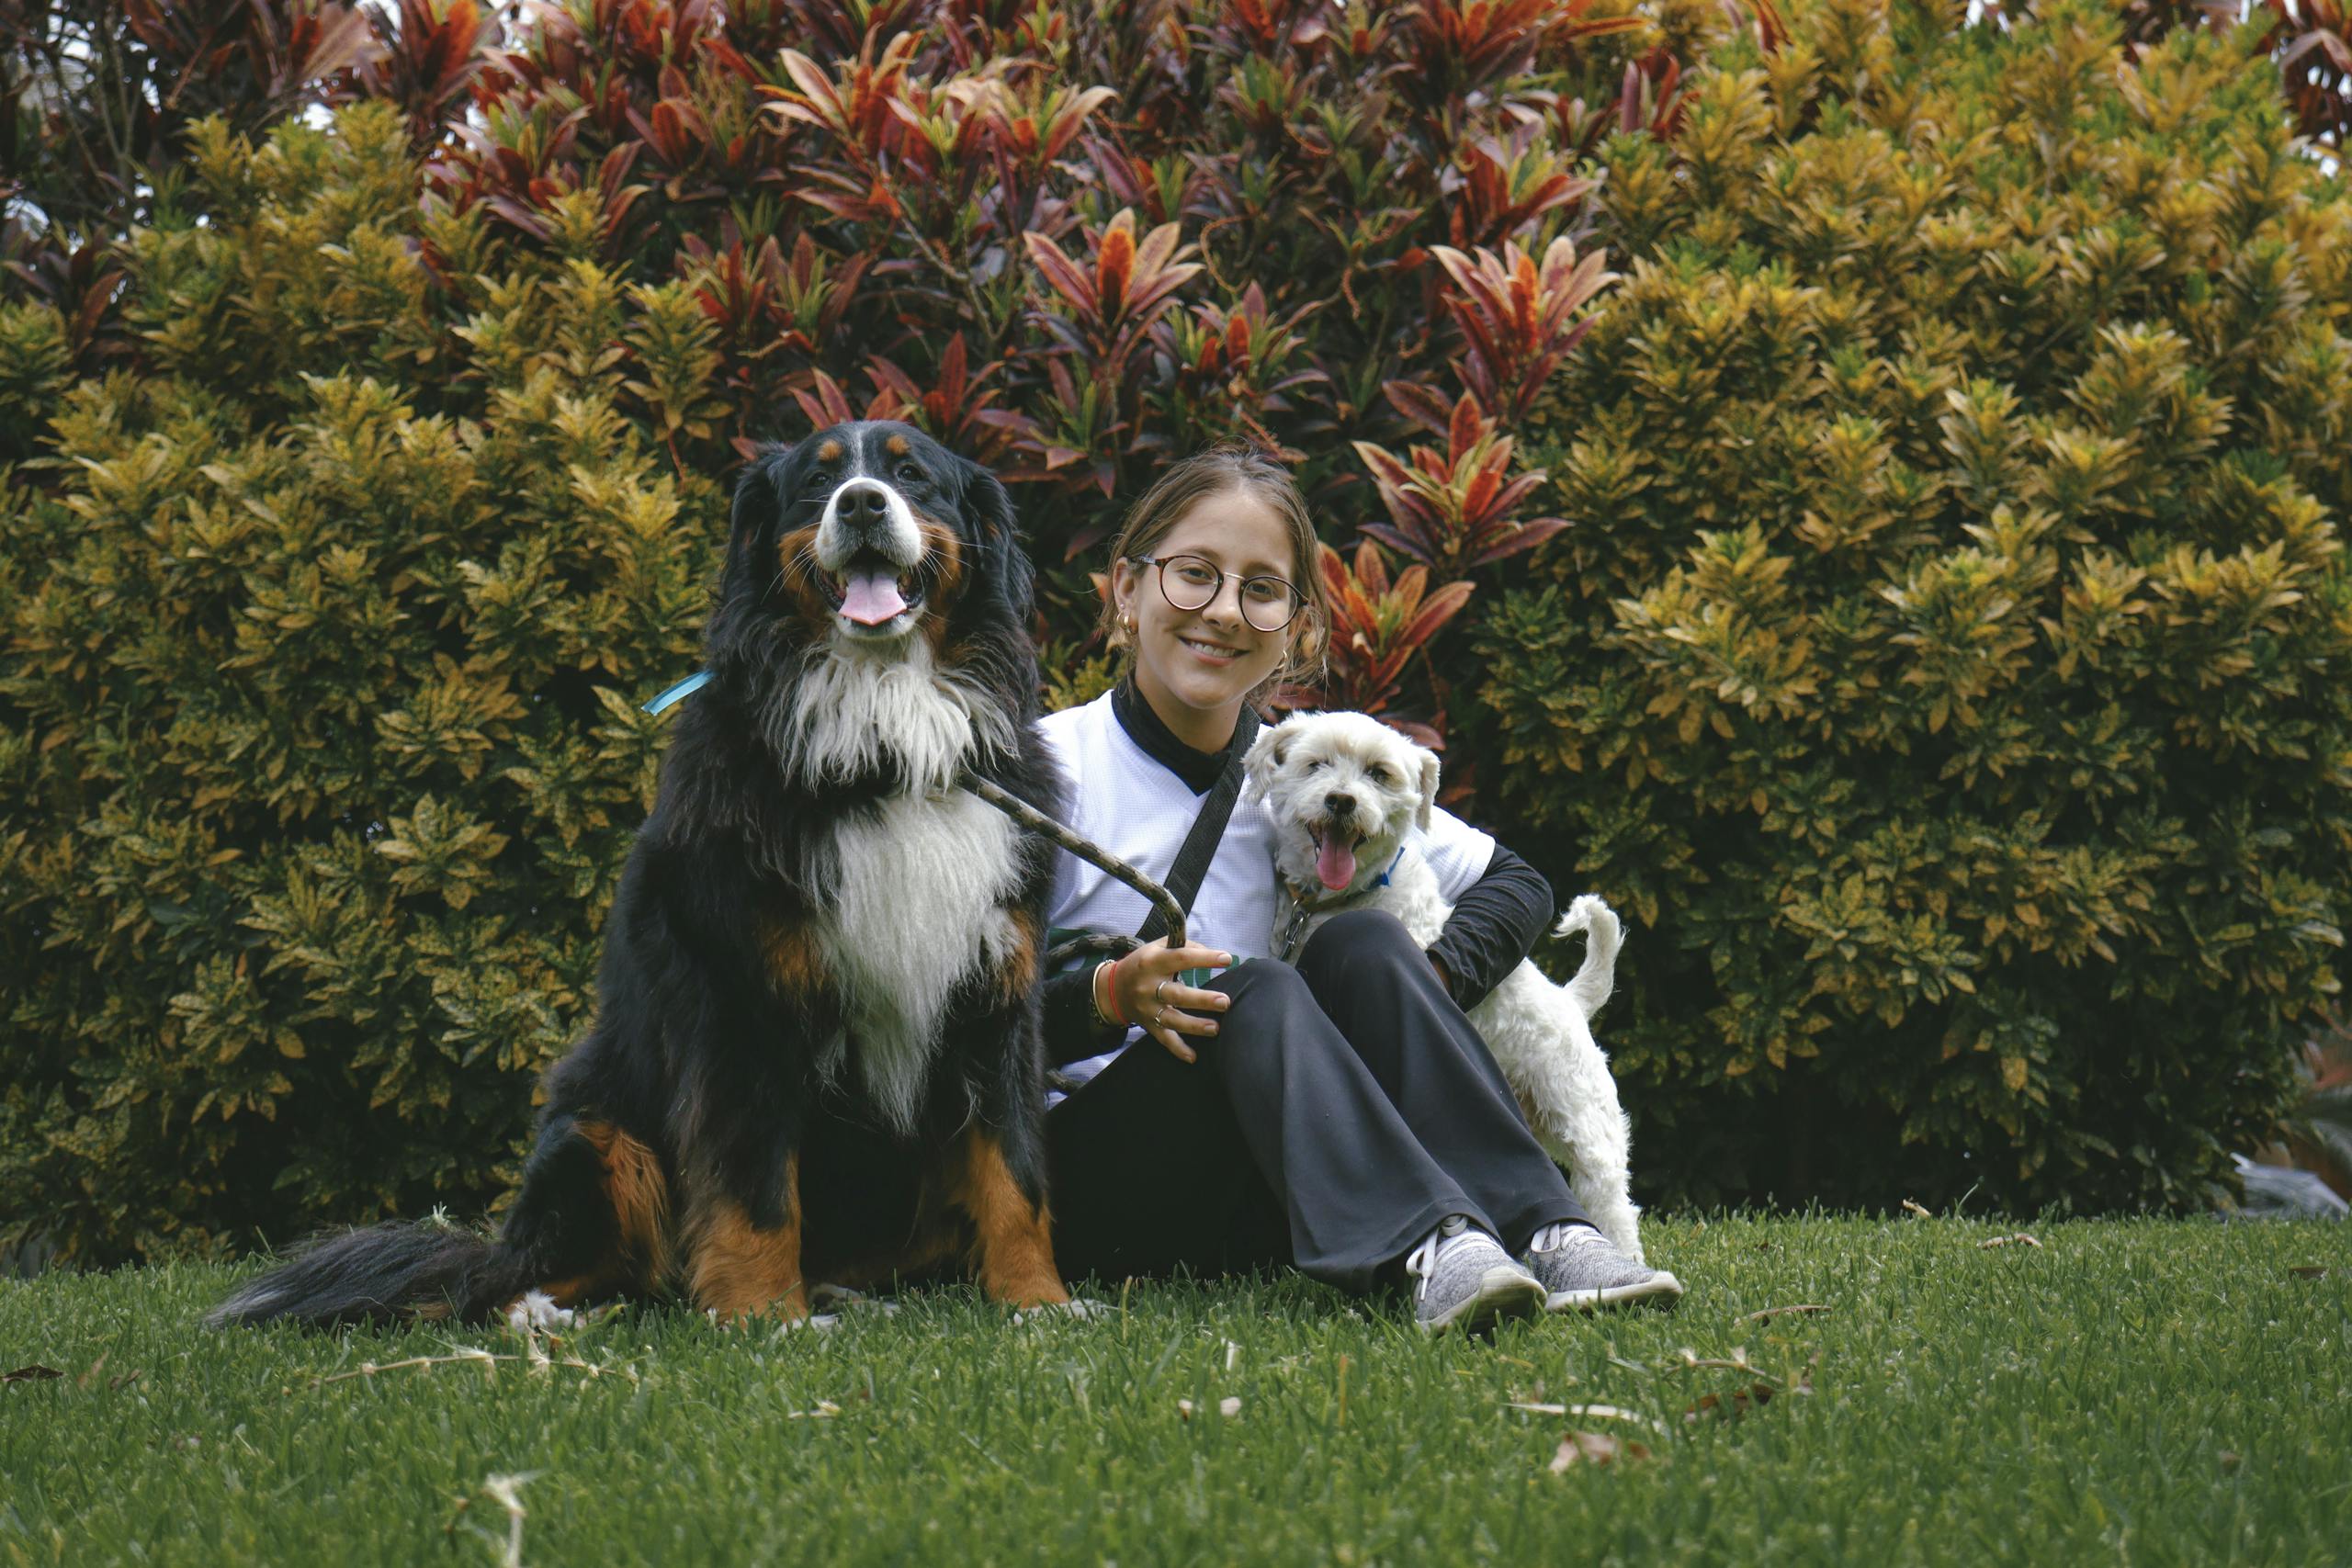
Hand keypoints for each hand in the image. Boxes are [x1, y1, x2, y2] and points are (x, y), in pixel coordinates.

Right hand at [1108, 937, 1232, 1064]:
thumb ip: (1183, 946)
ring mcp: (1148, 1009)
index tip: (1227, 959)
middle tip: (1225, 1001)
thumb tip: (1210, 953)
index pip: (1181, 958)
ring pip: (1172, 1019)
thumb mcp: (1157, 947)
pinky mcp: (1149, 1025)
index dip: (1204, 958)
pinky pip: (1164, 1039)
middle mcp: (1148, 986)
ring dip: (1194, 1025)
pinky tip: (1193, 1057)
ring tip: (1215, 1028)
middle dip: (1202, 999)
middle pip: (1177, 994)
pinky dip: (1178, 1049)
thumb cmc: (1143, 964)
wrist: (1113, 990)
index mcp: (1153, 962)